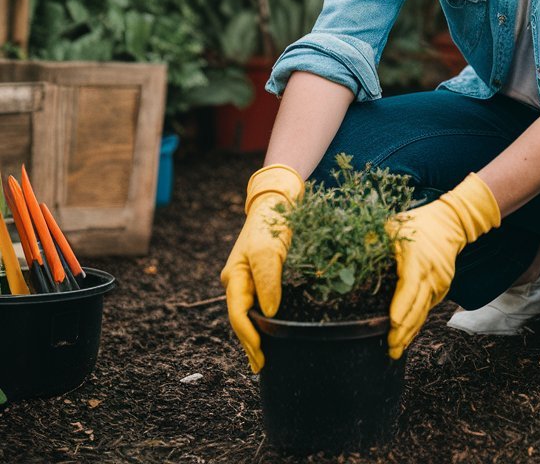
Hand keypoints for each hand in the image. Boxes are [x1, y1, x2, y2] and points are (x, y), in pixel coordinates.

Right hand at [220, 164, 303, 372]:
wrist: (277, 202)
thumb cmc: (270, 225)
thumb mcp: (268, 252)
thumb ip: (268, 281)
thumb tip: (270, 313)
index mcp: (234, 277)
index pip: (238, 315)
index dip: (248, 337)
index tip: (260, 355)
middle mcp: (237, 281)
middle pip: (239, 318)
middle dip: (249, 343)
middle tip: (261, 366)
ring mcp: (247, 279)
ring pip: (246, 313)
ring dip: (253, 335)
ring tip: (261, 358)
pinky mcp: (259, 276)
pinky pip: (255, 304)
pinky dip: (259, 321)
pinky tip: (266, 332)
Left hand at [386, 173, 499, 358]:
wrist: (451, 223)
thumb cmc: (418, 224)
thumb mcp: (394, 226)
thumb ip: (375, 240)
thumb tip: (351, 250)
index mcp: (417, 260)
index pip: (408, 289)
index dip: (401, 309)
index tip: (392, 325)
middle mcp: (431, 275)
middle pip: (416, 309)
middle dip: (403, 332)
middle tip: (389, 351)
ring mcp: (439, 283)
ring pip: (422, 313)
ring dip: (409, 333)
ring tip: (396, 350)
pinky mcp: (443, 287)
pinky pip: (427, 308)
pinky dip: (416, 322)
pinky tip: (406, 335)